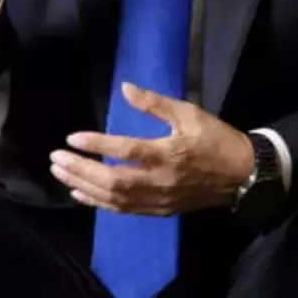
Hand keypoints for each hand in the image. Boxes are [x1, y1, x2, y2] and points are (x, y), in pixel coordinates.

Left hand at [50, 83, 254, 215]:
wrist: (242, 175)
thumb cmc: (215, 138)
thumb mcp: (189, 112)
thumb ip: (155, 103)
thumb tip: (125, 88)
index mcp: (167, 153)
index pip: (125, 150)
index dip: (97, 145)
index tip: (72, 138)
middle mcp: (159, 180)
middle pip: (111, 181)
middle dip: (80, 170)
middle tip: (55, 159)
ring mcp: (158, 199)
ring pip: (114, 199)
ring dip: (84, 187)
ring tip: (60, 174)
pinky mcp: (159, 209)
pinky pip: (123, 210)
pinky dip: (99, 203)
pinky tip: (81, 194)